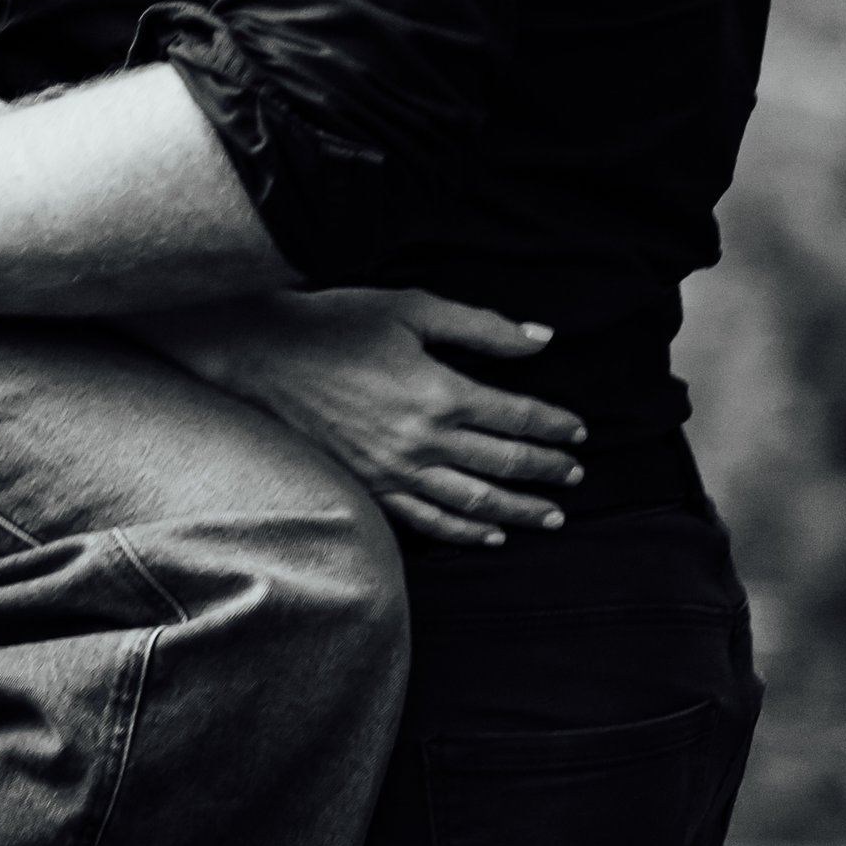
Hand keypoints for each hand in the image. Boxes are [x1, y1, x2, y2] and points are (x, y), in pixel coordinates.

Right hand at [171, 287, 585, 548]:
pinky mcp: (370, 485)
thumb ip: (482, 327)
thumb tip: (542, 338)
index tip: (579, 431)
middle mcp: (423, 439)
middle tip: (576, 474)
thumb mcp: (414, 309)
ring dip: (519, 511)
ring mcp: (395, 470)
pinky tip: (490, 536)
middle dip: (548, 470)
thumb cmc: (339, 322)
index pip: (518, 416)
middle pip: (505, 463)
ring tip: (551, 516)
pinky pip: (426, 519)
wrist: (265, 354)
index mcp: (440, 392)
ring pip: (474, 502)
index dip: (555, 426)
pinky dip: (463, 533)